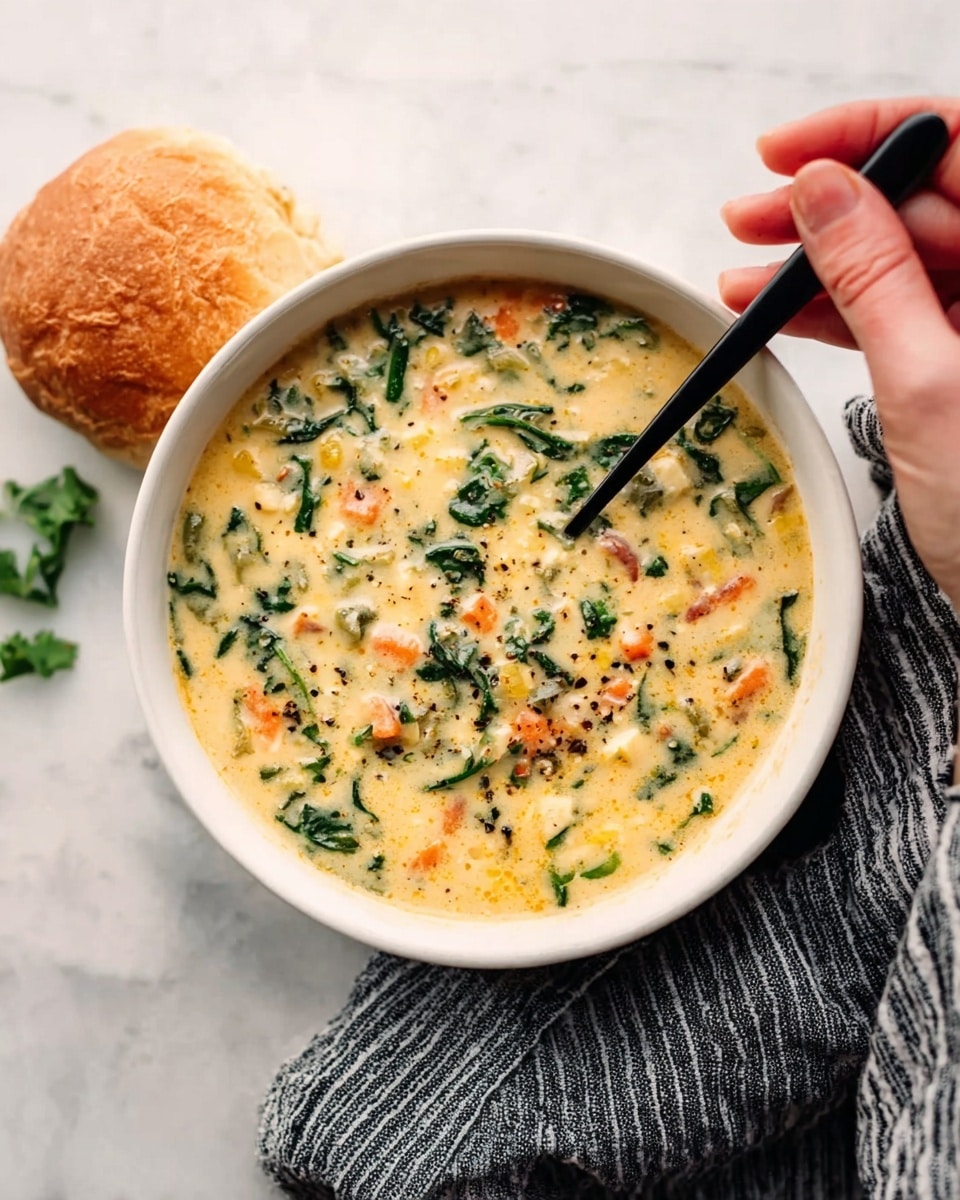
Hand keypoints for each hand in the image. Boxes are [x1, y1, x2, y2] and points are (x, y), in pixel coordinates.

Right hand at [719, 99, 959, 610]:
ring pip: (904, 256)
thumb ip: (872, 278)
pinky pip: (900, 310)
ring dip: (822, 261)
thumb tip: (820, 193)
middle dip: (831, 203)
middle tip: (748, 216)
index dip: (871, 135)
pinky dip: (840, 310)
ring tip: (744, 272)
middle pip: (926, 199)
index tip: (790, 153)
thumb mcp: (928, 385)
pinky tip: (778, 308)